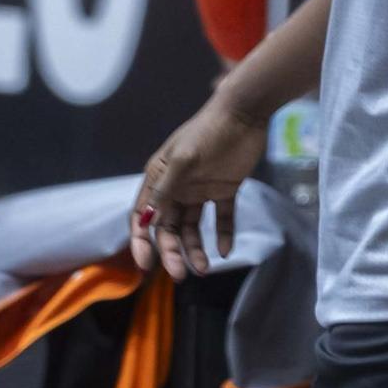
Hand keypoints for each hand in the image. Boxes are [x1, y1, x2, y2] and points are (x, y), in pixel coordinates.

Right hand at [129, 94, 267, 280]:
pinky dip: (223, 235)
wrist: (245, 114)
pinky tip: (225, 250)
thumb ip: (165, 190)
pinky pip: (221, 219)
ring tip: (205, 268)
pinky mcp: (225, 190)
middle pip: (168, 228)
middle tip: (183, 274)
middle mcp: (177, 187)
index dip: (142, 242)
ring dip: (195, 249)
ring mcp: (201, 190)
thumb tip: (145, 221)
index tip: (146, 265)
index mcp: (159, 178)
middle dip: (172, 252)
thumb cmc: (208, 132)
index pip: (143, 217)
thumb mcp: (183, 160)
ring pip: (192, 227)